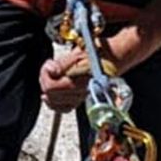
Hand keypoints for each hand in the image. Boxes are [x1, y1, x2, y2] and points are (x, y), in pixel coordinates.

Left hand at [39, 25, 153, 110]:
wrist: (115, 57)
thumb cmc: (100, 53)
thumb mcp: (78, 52)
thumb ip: (62, 64)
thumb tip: (50, 70)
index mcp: (79, 81)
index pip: (52, 87)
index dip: (45, 75)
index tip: (49, 64)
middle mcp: (80, 92)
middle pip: (51, 95)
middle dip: (45, 80)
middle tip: (49, 68)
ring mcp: (81, 97)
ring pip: (56, 103)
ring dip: (48, 91)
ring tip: (50, 79)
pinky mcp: (81, 98)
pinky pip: (64, 107)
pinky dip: (55, 102)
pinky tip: (51, 96)